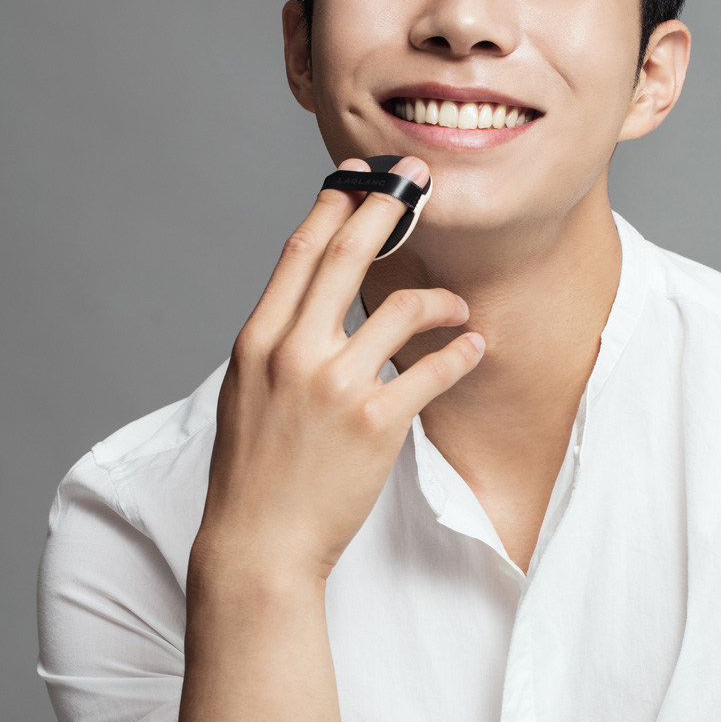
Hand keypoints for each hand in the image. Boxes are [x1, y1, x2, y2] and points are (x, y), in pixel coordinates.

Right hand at [196, 153, 483, 584]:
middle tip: (420, 183)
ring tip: (459, 309)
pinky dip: (462, 352)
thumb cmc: (254, 473)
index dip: (335, 206)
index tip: (362, 179)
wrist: (259, 542)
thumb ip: (277, 344)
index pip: (301, 251)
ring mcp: (336, 385)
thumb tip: (312, 306)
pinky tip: (473, 346)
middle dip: (389, 208)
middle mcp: (294, 351)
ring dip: (442, 300)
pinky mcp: (376, 421)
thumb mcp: (247, 392)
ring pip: (405, 308)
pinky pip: (435, 368)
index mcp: (258, 339)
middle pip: (349, 254)